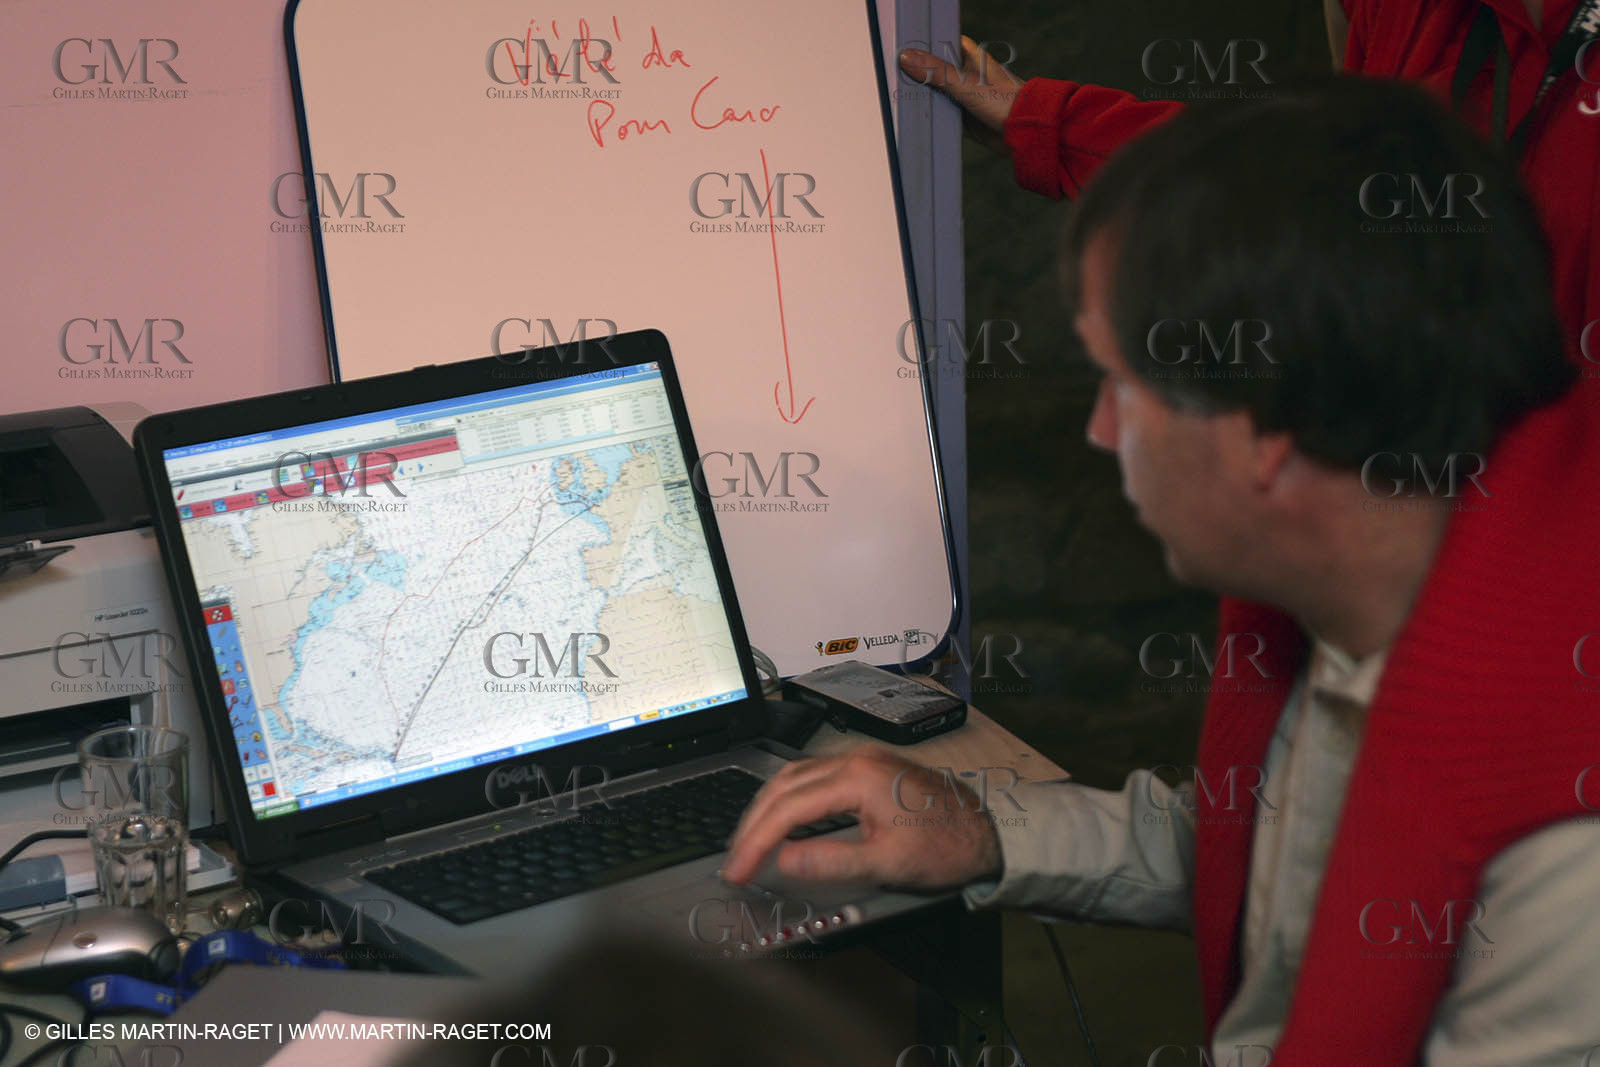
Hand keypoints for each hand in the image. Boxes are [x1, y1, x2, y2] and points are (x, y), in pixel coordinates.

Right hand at [721, 746, 1002, 890]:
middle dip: (752, 824)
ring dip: (766, 808)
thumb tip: (782, 859)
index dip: (756, 842)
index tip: (737, 871)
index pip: (788, 809)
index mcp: (857, 778)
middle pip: (783, 786)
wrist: (989, 832)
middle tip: (734, 860)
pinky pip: (813, 777)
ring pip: (794, 777)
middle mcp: (854, 760)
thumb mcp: (887, 863)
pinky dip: (788, 799)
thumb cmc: (946, 847)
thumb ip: (830, 860)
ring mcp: (861, 760)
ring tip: (749, 842)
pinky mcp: (867, 769)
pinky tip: (782, 821)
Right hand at [897, 35, 1025, 153]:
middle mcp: (967, 75)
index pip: (942, 43)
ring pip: (938, 94)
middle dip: (921, 76)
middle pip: (936, 71)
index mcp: (971, 57)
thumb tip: (908, 58)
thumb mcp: (965, 83)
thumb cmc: (1006, 101)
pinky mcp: (965, 117)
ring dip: (926, 99)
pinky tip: (920, 118)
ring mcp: (965, 97)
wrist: (1024, 132)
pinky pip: (943, 115)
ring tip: (904, 98)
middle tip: (899, 78)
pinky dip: (934, 118)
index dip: (925, 47)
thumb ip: (937, 71)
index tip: (905, 51)